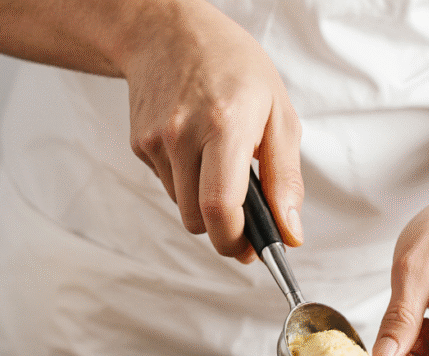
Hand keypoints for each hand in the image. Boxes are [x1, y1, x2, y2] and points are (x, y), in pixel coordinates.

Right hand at [119, 1, 303, 261]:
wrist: (167, 32)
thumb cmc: (232, 66)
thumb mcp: (278, 114)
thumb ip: (285, 179)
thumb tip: (290, 232)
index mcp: (225, 125)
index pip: (219, 208)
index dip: (235, 241)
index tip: (252, 249)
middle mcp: (184, 134)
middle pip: (197, 220)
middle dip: (223, 228)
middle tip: (245, 215)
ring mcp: (155, 140)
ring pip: (181, 207)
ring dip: (204, 201)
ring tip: (219, 162)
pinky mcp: (138, 145)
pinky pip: (168, 186)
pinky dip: (186, 181)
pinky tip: (195, 147)